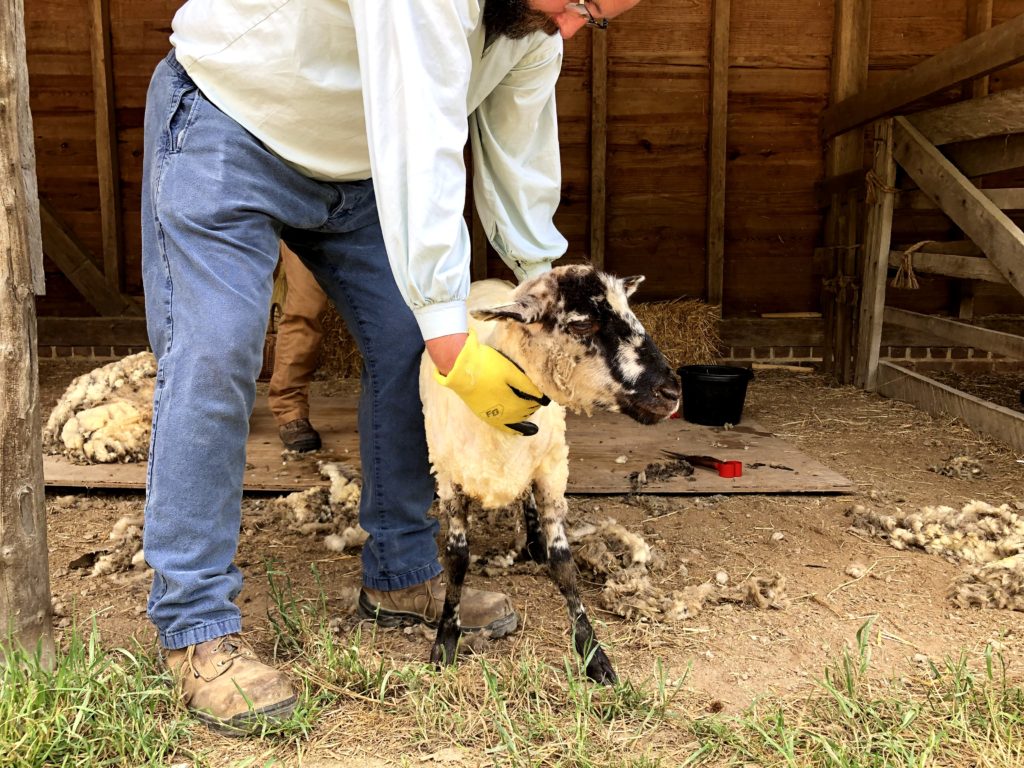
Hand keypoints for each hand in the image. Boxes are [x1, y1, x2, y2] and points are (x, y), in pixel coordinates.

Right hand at [433, 330, 549, 435]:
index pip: (530, 405)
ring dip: (523, 419)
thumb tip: (543, 398)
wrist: (460, 367)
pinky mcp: (482, 414)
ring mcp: (491, 415)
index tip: (542, 395)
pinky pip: (500, 426)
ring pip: (513, 422)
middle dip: (531, 408)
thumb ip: (527, 385)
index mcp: (511, 403)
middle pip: (523, 414)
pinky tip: (517, 431)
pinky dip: (511, 429)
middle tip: (536, 400)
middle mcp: (502, 414)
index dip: (537, 400)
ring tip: (530, 417)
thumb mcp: (510, 371)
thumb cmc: (486, 366)